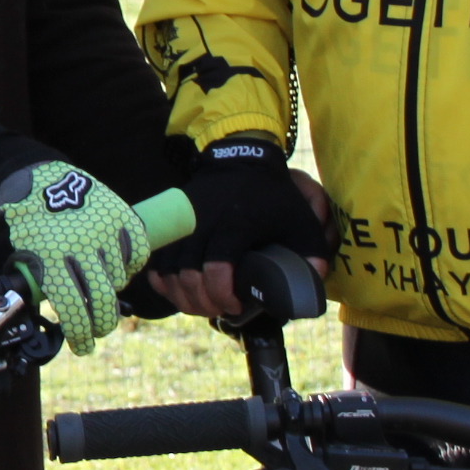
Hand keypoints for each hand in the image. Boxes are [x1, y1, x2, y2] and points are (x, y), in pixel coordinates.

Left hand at [0, 162, 168, 354]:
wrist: (37, 173)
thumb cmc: (20, 218)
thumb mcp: (5, 250)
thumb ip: (10, 279)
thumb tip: (11, 309)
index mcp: (49, 257)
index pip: (72, 308)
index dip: (80, 335)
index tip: (83, 347)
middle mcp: (79, 245)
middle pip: (103, 300)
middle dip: (102, 324)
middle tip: (98, 330)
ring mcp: (103, 229)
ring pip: (119, 278)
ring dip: (113, 290)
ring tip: (102, 290)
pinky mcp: (120, 214)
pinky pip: (137, 251)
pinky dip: (131, 265)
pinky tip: (119, 269)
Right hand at [147, 141, 329, 318]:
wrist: (241, 160)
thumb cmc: (274, 196)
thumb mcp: (302, 221)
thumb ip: (312, 255)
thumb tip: (312, 287)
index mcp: (235, 226)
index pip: (217, 271)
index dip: (223, 296)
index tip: (236, 306)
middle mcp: (202, 225)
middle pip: (189, 277)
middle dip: (203, 303)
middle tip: (220, 309)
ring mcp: (182, 224)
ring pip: (169, 272)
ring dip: (183, 297)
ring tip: (202, 305)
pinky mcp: (170, 224)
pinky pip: (156, 262)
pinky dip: (163, 282)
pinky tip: (180, 291)